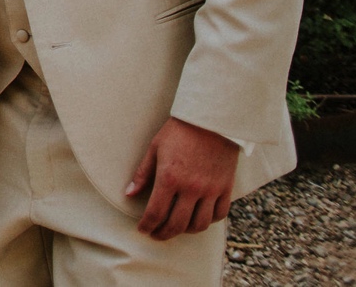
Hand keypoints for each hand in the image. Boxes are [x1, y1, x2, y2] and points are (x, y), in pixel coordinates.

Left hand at [126, 117, 238, 239]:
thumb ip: (142, 174)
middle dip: (164, 233)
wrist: (210, 120)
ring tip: (176, 228)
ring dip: (186, 231)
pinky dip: (209, 221)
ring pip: (200, 224)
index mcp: (169, 178)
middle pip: (177, 224)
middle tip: (157, 234)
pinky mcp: (226, 188)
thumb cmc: (179, 132)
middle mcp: (191, 188)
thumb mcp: (154, 148)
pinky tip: (199, 218)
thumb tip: (129, 194)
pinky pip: (220, 214)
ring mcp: (211, 190)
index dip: (148, 225)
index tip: (143, 229)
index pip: (156, 212)